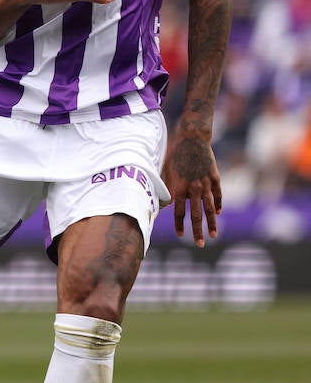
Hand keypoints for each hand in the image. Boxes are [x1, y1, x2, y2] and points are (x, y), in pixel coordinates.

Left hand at [160, 117, 221, 247]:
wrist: (193, 138)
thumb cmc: (175, 153)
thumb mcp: (166, 169)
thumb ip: (167, 187)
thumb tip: (164, 203)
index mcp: (179, 186)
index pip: (179, 211)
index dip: (180, 224)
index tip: (181, 235)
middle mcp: (193, 187)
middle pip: (196, 214)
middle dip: (198, 231)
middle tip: (200, 245)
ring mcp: (206, 183)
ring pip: (210, 208)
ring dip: (212, 223)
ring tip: (213, 235)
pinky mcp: (216, 177)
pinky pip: (218, 195)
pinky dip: (218, 205)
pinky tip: (218, 213)